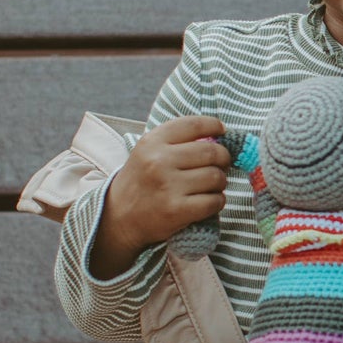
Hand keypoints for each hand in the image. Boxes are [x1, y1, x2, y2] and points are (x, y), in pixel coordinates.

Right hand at [90, 116, 230, 277]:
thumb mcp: (148, 152)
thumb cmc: (141, 181)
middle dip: (223, 159)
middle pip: (212, 152)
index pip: (194, 125)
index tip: (222, 131)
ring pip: (216, 177)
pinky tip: (208, 201)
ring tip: (210, 186)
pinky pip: (214, 201)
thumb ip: (177, 141)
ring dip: (220, 182)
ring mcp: (167, 186)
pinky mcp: (176, 210)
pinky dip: (217, 201)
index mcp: (153, 142)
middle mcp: (159, 161)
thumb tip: (218, 136)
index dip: (215, 125)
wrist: (118, 217)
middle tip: (221, 165)